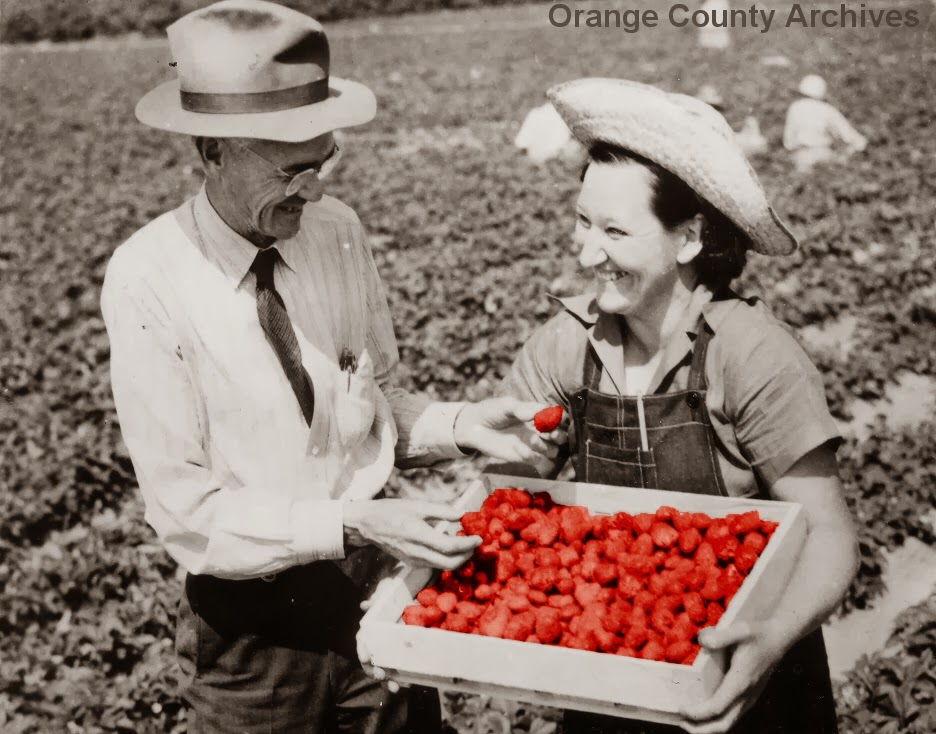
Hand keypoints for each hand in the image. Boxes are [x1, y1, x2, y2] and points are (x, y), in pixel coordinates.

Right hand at [343, 499, 480, 568]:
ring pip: (444, 567)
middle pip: (450, 563)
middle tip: (475, 543)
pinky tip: (451, 546)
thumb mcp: (418, 506)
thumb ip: (442, 511)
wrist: (369, 525)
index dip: (467, 544)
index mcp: (418, 534)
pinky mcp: (413, 563)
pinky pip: (435, 565)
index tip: (479, 537)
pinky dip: (448, 558)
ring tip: (467, 543)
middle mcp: (417, 552)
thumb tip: (463, 514)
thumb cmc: (393, 511)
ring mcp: (414, 560)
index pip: (449, 546)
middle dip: (467, 555)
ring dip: (459, 558)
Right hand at [357, 577, 404, 692]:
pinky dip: (402, 678)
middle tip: (381, 675)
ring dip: (388, 680)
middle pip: (372, 660)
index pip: (363, 641)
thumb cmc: (396, 589)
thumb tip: (365, 605)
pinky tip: (407, 684)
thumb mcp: (387, 589)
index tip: (366, 657)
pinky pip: (401, 668)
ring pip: (385, 668)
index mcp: (372, 628)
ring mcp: (392, 648)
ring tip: (394, 687)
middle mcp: (380, 641)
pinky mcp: (406, 652)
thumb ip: (378, 596)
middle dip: (374, 670)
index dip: (363, 650)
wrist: (416, 588)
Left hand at [453, 397, 567, 475]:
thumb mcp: (506, 405)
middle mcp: (538, 430)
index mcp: (537, 414)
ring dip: (546, 447)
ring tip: (533, 439)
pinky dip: (529, 455)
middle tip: (550, 434)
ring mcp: (531, 444)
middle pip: (560, 436)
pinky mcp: (522, 456)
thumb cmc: (492, 411)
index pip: (558, 418)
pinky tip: (516, 447)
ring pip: (552, 451)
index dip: (562, 419)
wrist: (474, 426)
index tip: (557, 419)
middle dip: (559, 436)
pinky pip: (535, 460)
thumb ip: (522, 408)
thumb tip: (539, 412)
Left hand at [677, 620, 788, 733]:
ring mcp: (748, 699)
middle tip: (679, 720)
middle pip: (722, 725)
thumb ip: (720, 636)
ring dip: (706, 726)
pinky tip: (701, 710)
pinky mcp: (748, 698)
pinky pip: (730, 716)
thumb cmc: (758, 634)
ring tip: (686, 718)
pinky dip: (714, 720)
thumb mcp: (740, 629)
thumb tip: (701, 641)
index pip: (717, 707)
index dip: (697, 713)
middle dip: (699, 728)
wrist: (778, 639)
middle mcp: (746, 696)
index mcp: (741, 682)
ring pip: (727, 724)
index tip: (680, 708)